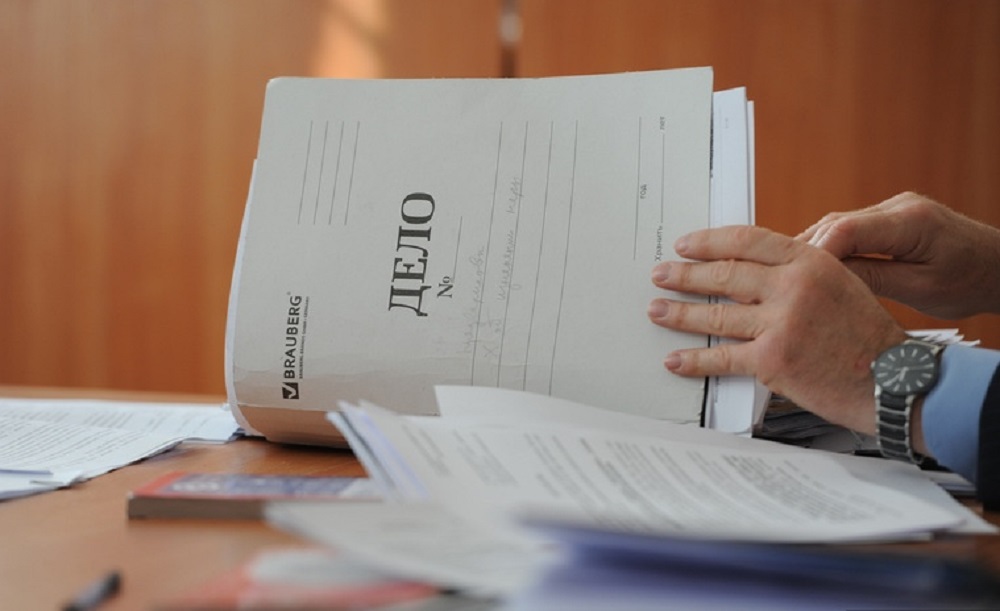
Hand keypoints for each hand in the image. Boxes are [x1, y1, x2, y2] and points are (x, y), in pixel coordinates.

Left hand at [648, 226, 906, 435]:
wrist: (895, 381)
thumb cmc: (867, 337)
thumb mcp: (839, 284)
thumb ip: (796, 274)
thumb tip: (746, 271)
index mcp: (810, 261)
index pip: (747, 241)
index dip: (709, 242)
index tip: (686, 245)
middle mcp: (793, 287)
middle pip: (724, 275)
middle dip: (685, 275)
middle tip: (662, 275)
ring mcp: (781, 324)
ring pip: (716, 316)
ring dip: (679, 314)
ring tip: (657, 311)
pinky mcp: (772, 360)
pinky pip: (721, 358)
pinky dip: (693, 361)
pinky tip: (675, 360)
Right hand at [798, 192, 999, 318]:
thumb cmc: (972, 281)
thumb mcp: (921, 290)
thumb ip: (872, 278)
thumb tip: (826, 280)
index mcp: (912, 221)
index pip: (846, 229)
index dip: (813, 253)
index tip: (792, 277)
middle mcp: (899, 206)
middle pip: (835, 224)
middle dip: (804, 252)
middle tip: (777, 279)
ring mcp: (893, 209)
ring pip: (837, 225)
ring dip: (813, 250)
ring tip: (788, 277)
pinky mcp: (889, 218)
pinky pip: (849, 228)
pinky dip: (829, 247)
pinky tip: (813, 269)